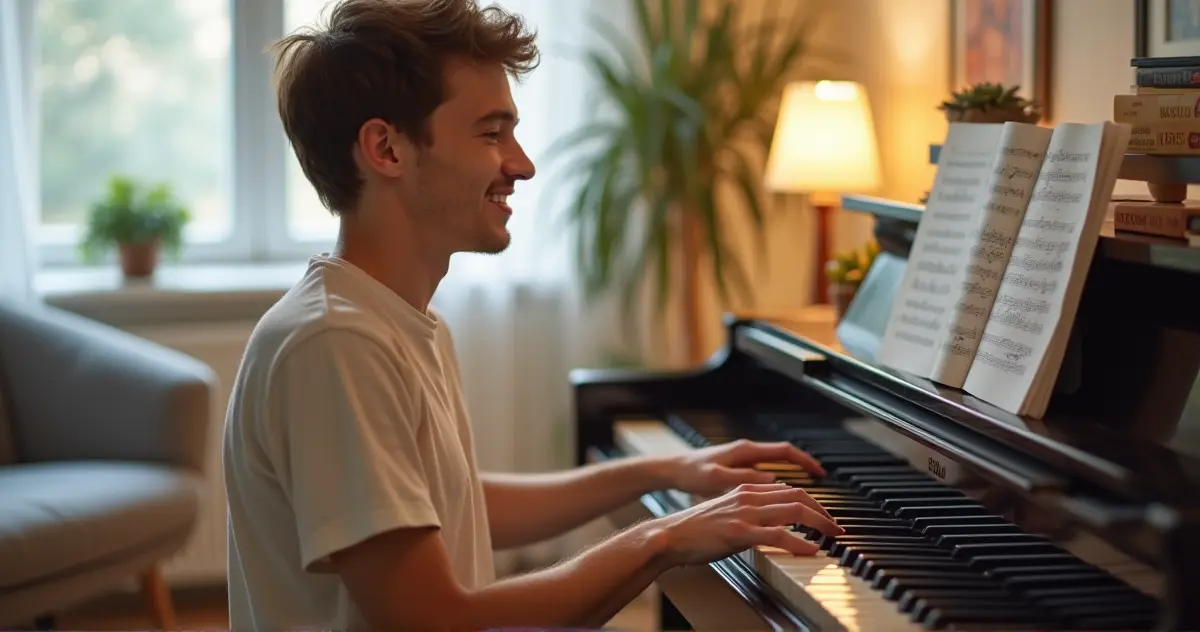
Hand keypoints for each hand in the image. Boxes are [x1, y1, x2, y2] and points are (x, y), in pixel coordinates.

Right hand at [652, 483, 844, 565]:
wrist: (669, 535)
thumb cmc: (695, 529)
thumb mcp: (725, 512)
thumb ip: (747, 511)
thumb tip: (769, 522)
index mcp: (745, 490)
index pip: (788, 490)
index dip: (811, 502)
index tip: (823, 516)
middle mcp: (748, 496)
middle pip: (797, 496)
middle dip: (822, 511)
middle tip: (836, 527)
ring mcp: (745, 513)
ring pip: (793, 511)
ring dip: (819, 524)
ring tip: (832, 537)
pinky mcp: (740, 532)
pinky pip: (778, 535)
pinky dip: (799, 543)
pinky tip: (810, 550)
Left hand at [667, 438, 825, 497]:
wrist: (672, 470)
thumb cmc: (691, 473)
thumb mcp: (716, 477)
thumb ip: (744, 478)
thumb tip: (774, 480)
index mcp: (746, 452)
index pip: (785, 451)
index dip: (805, 461)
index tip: (821, 473)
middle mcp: (748, 454)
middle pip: (787, 461)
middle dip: (806, 476)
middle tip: (818, 494)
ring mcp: (744, 462)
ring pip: (778, 471)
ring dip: (793, 486)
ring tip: (809, 507)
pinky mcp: (739, 473)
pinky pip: (767, 479)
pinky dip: (779, 491)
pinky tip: (782, 508)